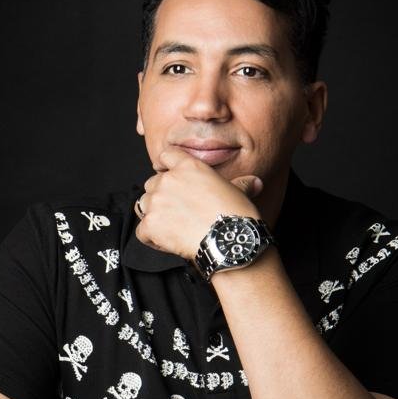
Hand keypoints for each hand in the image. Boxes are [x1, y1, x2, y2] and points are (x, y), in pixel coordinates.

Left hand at [134, 146, 263, 261]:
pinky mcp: (150, 224)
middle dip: (161, 197)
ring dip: (155, 217)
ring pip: (144, 205)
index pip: (166, 155)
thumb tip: (255, 183)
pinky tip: (168, 242)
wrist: (229, 239)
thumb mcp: (239, 192)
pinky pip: (142, 231)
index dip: (165, 166)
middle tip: (177, 213)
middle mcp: (169, 179)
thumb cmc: (237, 215)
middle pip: (152, 184)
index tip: (168, 176)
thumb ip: (240, 184)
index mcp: (189, 166)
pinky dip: (151, 238)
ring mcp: (157, 201)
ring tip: (173, 229)